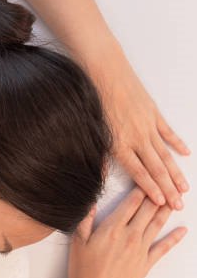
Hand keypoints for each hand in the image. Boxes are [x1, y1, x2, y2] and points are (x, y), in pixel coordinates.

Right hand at [67, 188, 187, 277]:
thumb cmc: (82, 269)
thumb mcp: (77, 241)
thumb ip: (86, 220)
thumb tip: (92, 202)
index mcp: (112, 228)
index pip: (131, 203)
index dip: (141, 189)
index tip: (147, 178)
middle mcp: (130, 236)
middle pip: (148, 210)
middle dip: (158, 195)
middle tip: (167, 183)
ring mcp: (141, 249)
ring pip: (158, 224)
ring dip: (168, 210)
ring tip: (176, 199)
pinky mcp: (146, 263)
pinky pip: (164, 248)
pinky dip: (175, 238)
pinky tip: (183, 231)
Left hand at [87, 53, 189, 208]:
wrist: (103, 72)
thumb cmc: (91, 101)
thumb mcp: (91, 132)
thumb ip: (98, 155)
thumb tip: (98, 176)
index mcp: (120, 145)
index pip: (139, 173)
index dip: (151, 189)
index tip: (161, 203)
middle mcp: (137, 138)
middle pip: (156, 168)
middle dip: (168, 189)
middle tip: (179, 205)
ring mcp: (147, 125)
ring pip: (165, 154)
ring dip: (176, 172)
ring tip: (185, 188)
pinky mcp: (153, 112)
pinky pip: (167, 132)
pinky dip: (177, 143)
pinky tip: (185, 154)